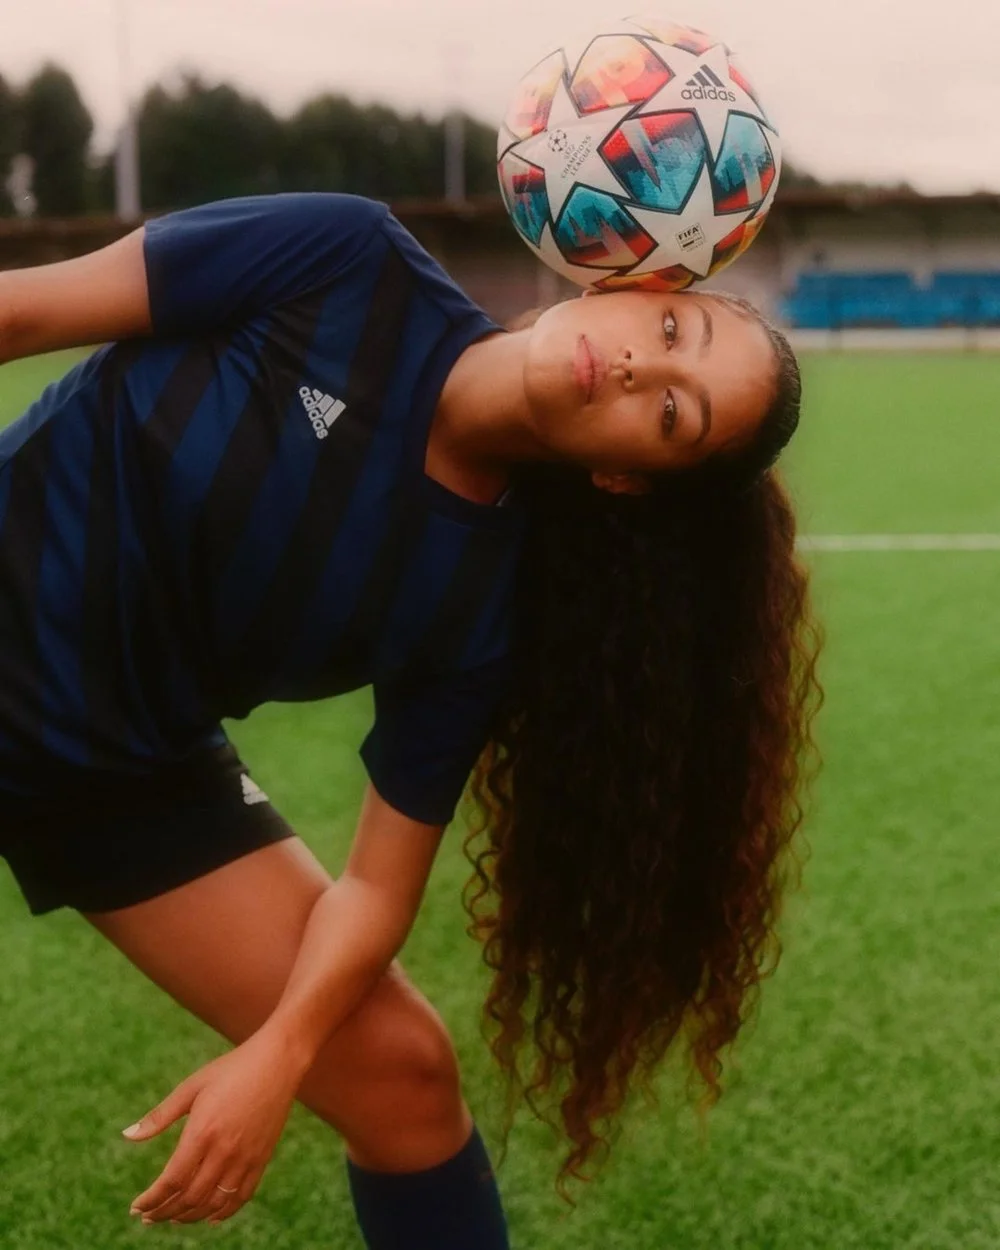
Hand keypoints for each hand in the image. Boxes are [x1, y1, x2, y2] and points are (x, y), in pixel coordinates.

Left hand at [122, 1031, 302, 1225]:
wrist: (277, 1061)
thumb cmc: (231, 1069)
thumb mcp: (191, 1087)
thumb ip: (159, 1116)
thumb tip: (127, 1135)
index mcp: (202, 1132)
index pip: (171, 1181)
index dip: (151, 1200)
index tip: (136, 1208)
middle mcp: (224, 1151)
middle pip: (190, 1199)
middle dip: (164, 1213)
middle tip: (148, 1216)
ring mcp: (246, 1158)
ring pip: (214, 1204)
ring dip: (189, 1217)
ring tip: (173, 1217)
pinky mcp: (262, 1159)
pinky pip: (241, 1198)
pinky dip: (222, 1213)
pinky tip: (209, 1217)